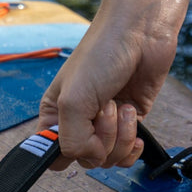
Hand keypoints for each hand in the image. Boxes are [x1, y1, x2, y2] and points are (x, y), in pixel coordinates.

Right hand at [38, 8, 177, 169]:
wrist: (140, 32)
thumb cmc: (101, 53)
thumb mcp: (72, 100)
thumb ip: (71, 139)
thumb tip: (88, 158)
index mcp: (54, 113)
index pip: (51, 153)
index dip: (64, 152)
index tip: (77, 138)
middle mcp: (78, 120)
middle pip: (84, 159)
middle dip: (100, 139)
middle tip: (104, 108)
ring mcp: (105, 122)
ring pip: (108, 157)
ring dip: (119, 135)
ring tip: (121, 106)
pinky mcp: (130, 121)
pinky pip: (127, 152)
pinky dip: (132, 143)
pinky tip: (133, 120)